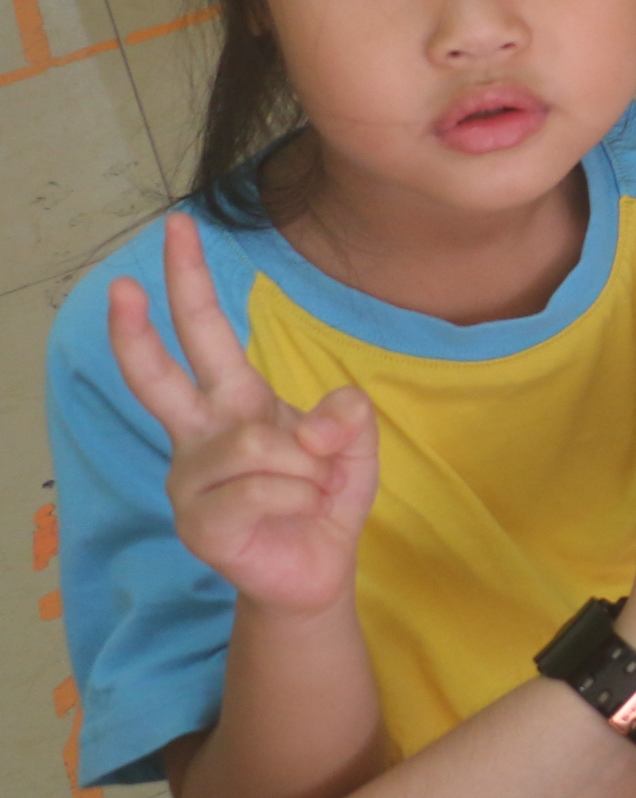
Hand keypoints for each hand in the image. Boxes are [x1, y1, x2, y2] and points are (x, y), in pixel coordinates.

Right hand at [108, 214, 376, 615]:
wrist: (316, 569)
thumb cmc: (323, 498)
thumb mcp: (353, 447)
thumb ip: (348, 418)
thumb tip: (321, 420)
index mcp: (235, 401)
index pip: (205, 334)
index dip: (190, 283)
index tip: (178, 229)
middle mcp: (200, 433)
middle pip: (161, 375)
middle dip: (138, 327)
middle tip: (120, 283)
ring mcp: (190, 478)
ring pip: (260, 445)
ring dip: (308, 469)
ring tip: (308, 492)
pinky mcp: (197, 521)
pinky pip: (264, 491)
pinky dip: (299, 500)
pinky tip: (293, 515)